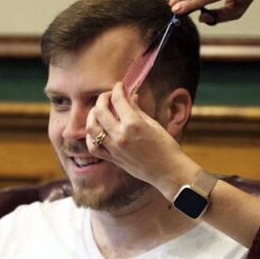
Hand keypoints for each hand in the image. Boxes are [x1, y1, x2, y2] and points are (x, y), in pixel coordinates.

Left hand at [86, 83, 199, 197]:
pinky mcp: (113, 159)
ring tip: (98, 111)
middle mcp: (121, 136)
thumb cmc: (166, 147)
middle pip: (99, 111)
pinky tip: (96, 130)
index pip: (118, 100)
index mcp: (134, 124)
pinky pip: (93, 147)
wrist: (168, 172)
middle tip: (108, 96)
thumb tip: (130, 96)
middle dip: (102, 98)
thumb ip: (137, 110)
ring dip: (92, 116)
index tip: (119, 86)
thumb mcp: (153, 124)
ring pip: (91, 128)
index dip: (117, 89)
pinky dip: (91, 137)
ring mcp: (115, 148)